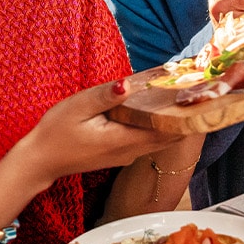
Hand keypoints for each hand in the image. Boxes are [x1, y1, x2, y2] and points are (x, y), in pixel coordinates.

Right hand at [17, 79, 189, 187]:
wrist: (41, 160)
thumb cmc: (56, 131)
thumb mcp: (78, 107)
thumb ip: (105, 97)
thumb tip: (128, 84)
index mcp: (122, 139)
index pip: (165, 131)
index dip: (184, 117)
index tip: (201, 100)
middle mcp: (129, 151)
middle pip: (168, 137)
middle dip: (184, 118)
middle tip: (202, 96)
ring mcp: (125, 155)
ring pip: (159, 140)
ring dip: (173, 123)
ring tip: (186, 100)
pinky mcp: (119, 154)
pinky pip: (147, 141)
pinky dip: (159, 127)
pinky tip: (161, 111)